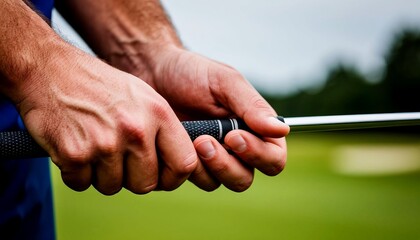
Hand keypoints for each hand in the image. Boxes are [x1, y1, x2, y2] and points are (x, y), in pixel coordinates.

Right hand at [16, 43, 197, 194]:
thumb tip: (174, 166)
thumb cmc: (99, 85)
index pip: (183, 164)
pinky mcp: (75, 154)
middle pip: (145, 184)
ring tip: (92, 145)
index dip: (172, 178)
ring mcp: (105, 143)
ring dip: (100, 174)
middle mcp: (136, 129)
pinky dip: (75, 173)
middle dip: (130, 178)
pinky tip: (74, 146)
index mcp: (158, 114)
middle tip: (116, 158)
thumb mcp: (143, 96)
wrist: (50, 68)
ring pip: (112, 187)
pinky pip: (81, 184)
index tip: (160, 177)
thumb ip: (161, 130)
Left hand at [126, 46, 289, 191]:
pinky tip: (177, 144)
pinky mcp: (190, 164)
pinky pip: (197, 180)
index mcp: (254, 127)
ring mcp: (213, 158)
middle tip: (204, 141)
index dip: (258, 154)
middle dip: (227, 165)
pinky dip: (189, 167)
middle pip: (246, 178)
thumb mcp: (225, 82)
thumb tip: (281, 129)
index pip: (273, 157)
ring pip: (221, 183)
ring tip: (192, 139)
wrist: (152, 73)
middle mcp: (237, 148)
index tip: (233, 136)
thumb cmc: (191, 72)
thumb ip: (252, 106)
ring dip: (207, 167)